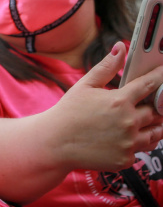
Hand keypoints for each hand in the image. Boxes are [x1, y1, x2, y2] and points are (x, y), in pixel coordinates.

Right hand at [48, 42, 162, 171]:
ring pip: (155, 133)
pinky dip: (137, 144)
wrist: (54, 144)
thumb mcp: (84, 86)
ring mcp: (128, 143)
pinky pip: (141, 150)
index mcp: (119, 101)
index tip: (162, 73)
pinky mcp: (125, 159)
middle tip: (145, 105)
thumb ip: (106, 67)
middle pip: (156, 112)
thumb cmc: (67, 113)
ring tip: (139, 123)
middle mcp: (128, 122)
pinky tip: (123, 139)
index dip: (159, 77)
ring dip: (152, 126)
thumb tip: (120, 47)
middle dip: (153, 107)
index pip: (150, 85)